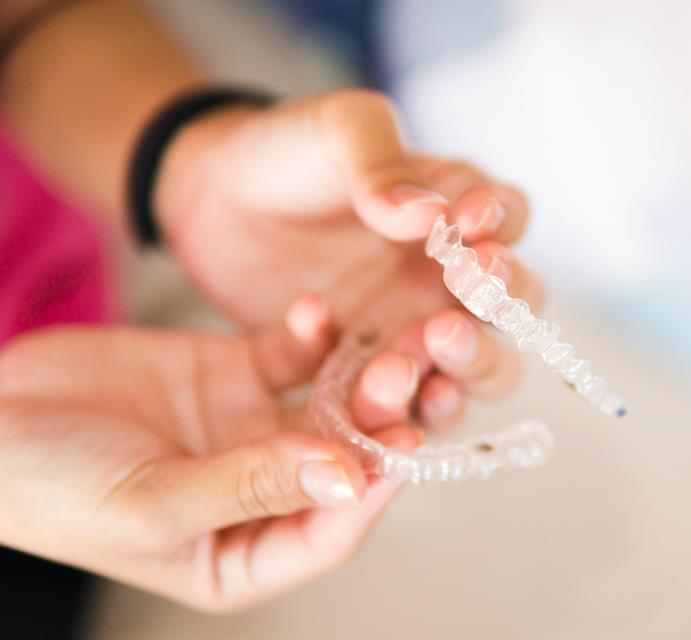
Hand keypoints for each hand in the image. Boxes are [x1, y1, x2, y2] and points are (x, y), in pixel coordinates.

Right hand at [0, 297, 419, 610]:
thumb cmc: (46, 486)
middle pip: (344, 462)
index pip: (329, 532)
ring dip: (364, 375)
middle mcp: (263, 493)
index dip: (370, 495)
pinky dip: (312, 335)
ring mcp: (254, 430)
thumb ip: (249, 488)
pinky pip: (294, 355)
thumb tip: (345, 480)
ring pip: (331, 404)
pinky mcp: (238, 374)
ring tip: (392, 342)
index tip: (402, 449)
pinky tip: (316, 313)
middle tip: (410, 380)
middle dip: (379, 424)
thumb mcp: (149, 502)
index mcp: (241, 554)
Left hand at [154, 90, 543, 429]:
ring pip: (479, 369)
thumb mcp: (337, 133)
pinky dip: (400, 404)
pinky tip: (362, 384)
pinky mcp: (374, 372)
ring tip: (424, 353)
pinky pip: (408, 404)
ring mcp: (418, 328)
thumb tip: (428, 214)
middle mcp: (451, 275)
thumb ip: (382, 165)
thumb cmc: (289, 152)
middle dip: (499, 309)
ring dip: (466, 369)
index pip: (509, 216)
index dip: (502, 223)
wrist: (214, 202)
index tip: (468, 222)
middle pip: (514, 306)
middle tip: (459, 298)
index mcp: (456, 206)